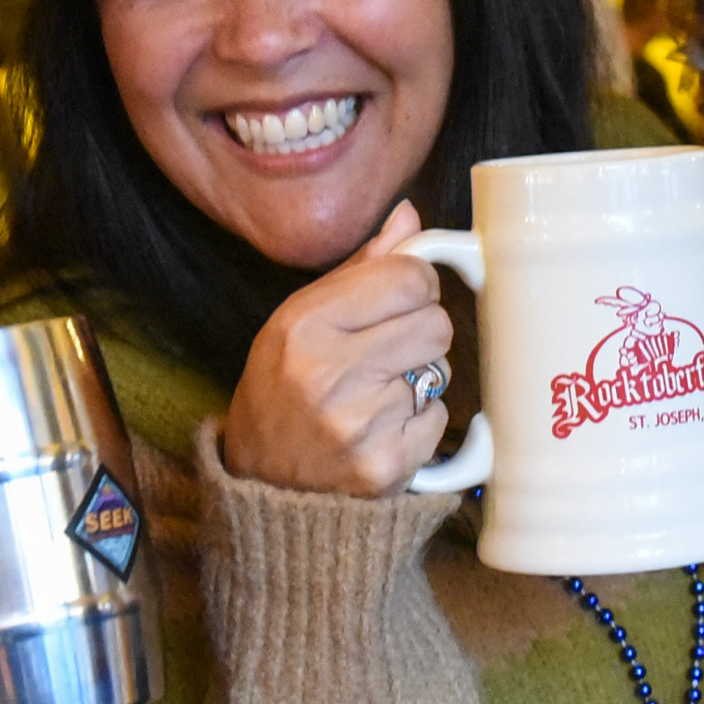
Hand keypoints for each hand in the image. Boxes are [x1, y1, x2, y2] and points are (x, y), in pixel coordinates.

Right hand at [223, 200, 455, 496]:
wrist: (262, 486)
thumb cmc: (282, 390)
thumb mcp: (299, 320)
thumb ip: (360, 269)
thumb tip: (410, 217)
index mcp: (304, 325)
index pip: (409, 277)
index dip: (414, 285)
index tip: (400, 299)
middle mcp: (328, 372)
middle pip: (436, 323)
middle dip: (422, 331)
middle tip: (389, 350)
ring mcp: (358, 424)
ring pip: (440, 371)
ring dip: (419, 378)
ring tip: (375, 393)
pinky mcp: (385, 466)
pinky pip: (439, 420)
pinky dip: (419, 422)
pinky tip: (381, 428)